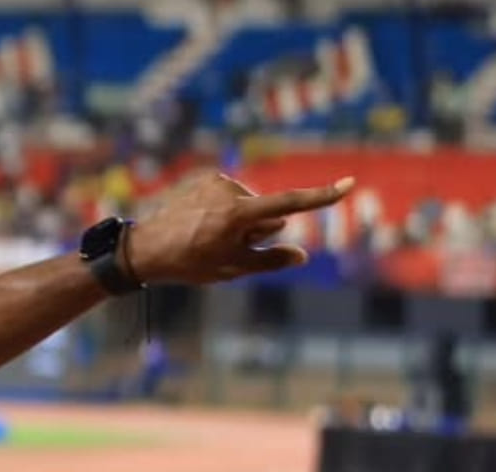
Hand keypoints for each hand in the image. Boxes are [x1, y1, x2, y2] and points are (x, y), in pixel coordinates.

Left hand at [125, 171, 355, 286]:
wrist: (145, 248)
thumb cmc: (189, 263)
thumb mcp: (231, 269)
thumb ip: (270, 261)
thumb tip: (302, 255)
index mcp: (238, 215)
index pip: (289, 205)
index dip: (321, 197)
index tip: (349, 183)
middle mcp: (230, 191)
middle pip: (268, 214)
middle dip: (257, 231)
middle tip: (222, 247)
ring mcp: (217, 182)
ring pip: (251, 206)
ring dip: (240, 222)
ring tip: (208, 236)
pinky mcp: (207, 178)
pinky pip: (232, 197)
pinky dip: (226, 211)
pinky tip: (202, 223)